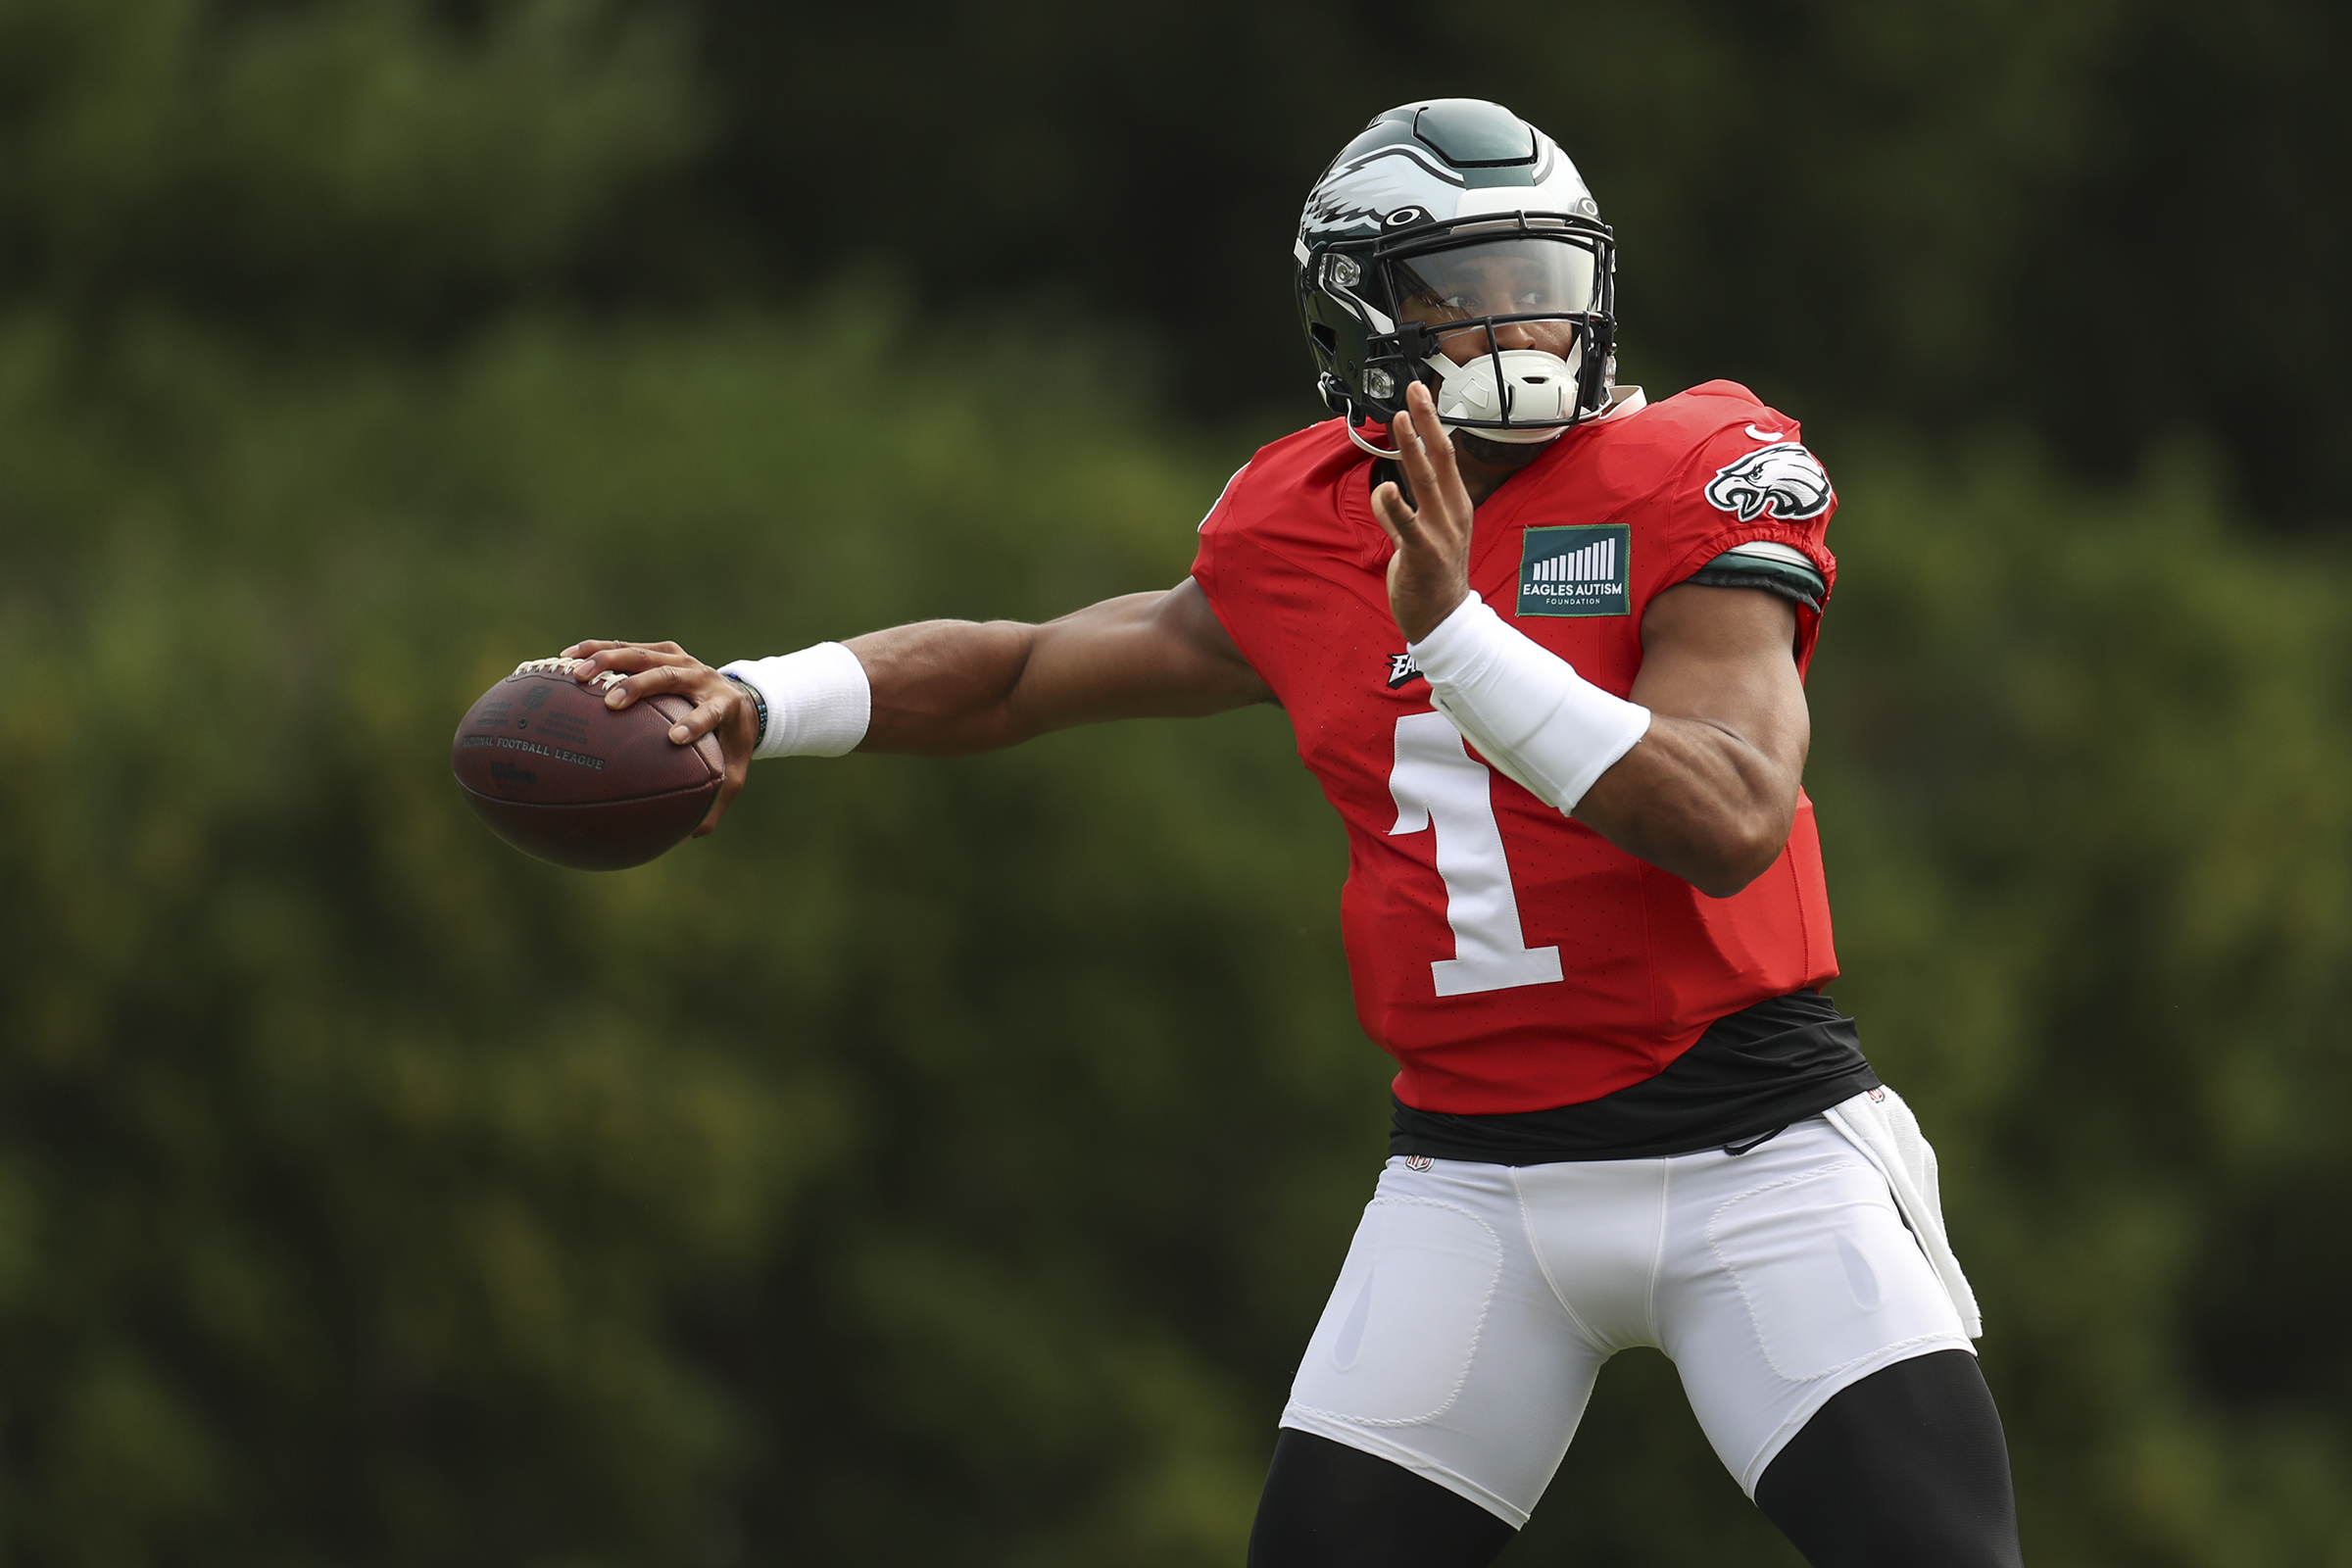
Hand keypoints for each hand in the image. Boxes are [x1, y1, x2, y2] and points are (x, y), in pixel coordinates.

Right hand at [561, 639, 758, 835]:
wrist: (745, 699)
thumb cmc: (732, 743)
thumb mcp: (733, 774)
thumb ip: (714, 803)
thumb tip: (689, 837)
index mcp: (724, 707)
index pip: (711, 714)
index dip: (695, 724)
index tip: (675, 739)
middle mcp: (703, 678)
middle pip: (671, 676)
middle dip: (641, 687)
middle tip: (613, 703)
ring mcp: (682, 660)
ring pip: (645, 655)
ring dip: (610, 661)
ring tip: (577, 675)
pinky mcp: (664, 652)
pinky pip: (629, 648)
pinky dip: (598, 650)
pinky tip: (566, 659)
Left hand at [1369, 380, 1475, 642]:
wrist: (1445, 623)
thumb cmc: (1432, 582)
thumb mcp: (1418, 540)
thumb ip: (1398, 516)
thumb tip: (1383, 494)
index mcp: (1455, 508)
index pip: (1445, 457)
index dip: (1432, 425)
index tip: (1419, 396)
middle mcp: (1452, 514)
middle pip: (1442, 458)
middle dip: (1427, 422)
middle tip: (1415, 391)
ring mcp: (1441, 533)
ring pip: (1427, 481)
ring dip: (1414, 448)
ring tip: (1401, 420)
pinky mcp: (1424, 554)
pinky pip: (1409, 525)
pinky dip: (1397, 506)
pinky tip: (1386, 488)